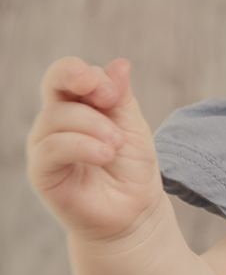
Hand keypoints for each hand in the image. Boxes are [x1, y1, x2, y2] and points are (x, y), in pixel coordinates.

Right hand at [26, 57, 164, 242]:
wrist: (134, 210)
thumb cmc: (132, 166)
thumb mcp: (132, 124)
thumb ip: (121, 96)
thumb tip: (119, 64)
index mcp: (76, 105)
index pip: (65, 74)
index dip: (84, 73)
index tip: (112, 91)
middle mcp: (55, 123)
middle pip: (57, 87)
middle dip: (89, 88)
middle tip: (114, 103)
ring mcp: (45, 147)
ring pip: (56, 117)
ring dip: (94, 125)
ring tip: (117, 145)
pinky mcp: (42, 173)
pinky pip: (51, 148)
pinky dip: (81, 146)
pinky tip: (105, 154)